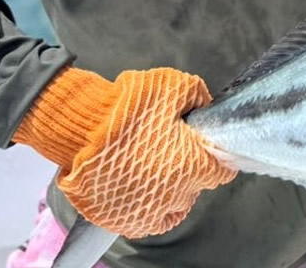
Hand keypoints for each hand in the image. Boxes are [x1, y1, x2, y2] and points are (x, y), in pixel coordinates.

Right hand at [13, 66, 236, 236]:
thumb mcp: (175, 85)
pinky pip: (147, 220)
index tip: (204, 147)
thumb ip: (199, 97)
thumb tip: (203, 108)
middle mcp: (176, 195)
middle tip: (171, 149)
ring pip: (173, 206)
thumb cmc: (132, 106)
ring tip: (154, 168)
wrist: (83, 127)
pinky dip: (149, 206)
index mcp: (194, 166)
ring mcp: (149, 211)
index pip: (222, 171)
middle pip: (195, 187)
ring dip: (170, 189)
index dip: (215, 156)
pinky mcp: (123, 221)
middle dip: (189, 168)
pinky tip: (142, 186)